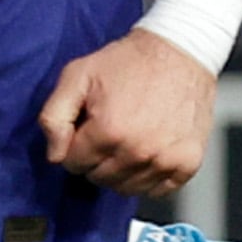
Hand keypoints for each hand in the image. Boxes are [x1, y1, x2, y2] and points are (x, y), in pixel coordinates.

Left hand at [38, 30, 215, 195]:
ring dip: (120, 171)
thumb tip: (55, 155)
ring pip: (126, 188)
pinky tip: (147, 153)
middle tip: (108, 132)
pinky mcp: (187, 164)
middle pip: (99, 179)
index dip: (75, 146)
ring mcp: (166, 160)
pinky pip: (157, 190)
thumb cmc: (129, 62)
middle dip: (96, 160)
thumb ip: (54, 116)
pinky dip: (148, 177)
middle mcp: (138, 152)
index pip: (73, 164)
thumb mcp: (78, 75)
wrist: (180, 50)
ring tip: (127, 141)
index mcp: (109, 131)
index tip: (87, 128)